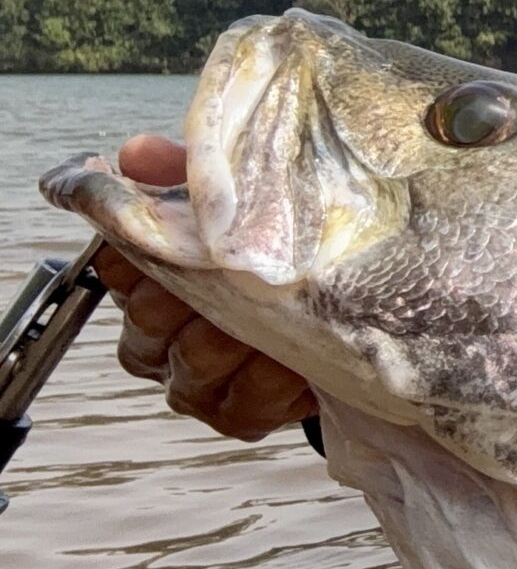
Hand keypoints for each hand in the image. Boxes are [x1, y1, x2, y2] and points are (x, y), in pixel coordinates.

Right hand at [94, 133, 316, 441]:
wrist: (346, 325)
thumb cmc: (282, 259)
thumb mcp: (246, 206)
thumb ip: (192, 175)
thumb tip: (138, 152)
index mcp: (147, 280)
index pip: (118, 263)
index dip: (149, 249)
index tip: (190, 232)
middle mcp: (154, 335)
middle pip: (149, 316)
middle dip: (201, 293)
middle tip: (247, 272)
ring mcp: (190, 380)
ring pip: (192, 359)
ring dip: (241, 335)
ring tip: (283, 313)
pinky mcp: (233, 415)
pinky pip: (239, 402)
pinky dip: (271, 380)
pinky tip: (297, 360)